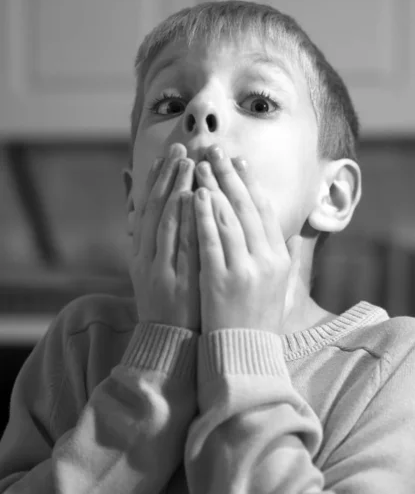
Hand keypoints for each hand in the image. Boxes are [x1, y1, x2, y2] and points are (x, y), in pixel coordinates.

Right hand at [130, 143, 199, 331]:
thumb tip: (174, 214)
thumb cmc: (172, 308)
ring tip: (186, 162)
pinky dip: (184, 219)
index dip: (158, 181)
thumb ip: (165, 246)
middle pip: (156, 209)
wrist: (170, 346)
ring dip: (175, 189)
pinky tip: (191, 197)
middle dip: (167, 176)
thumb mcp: (159, 274)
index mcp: (143, 254)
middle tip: (179, 148)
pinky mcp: (174, 281)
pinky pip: (179, 245)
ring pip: (165, 221)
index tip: (168, 156)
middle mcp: (147, 257)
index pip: (150, 210)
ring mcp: (159, 269)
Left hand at [193, 146, 302, 334]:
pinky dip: (203, 216)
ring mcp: (244, 270)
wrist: (244, 355)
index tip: (240, 162)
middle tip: (217, 150)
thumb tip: (274, 229)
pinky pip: (211, 241)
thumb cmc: (256, 319)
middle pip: (247, 208)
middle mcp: (266, 260)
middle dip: (231, 176)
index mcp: (279, 259)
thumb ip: (274, 255)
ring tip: (202, 165)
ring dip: (214, 188)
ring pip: (229, 219)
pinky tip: (195, 196)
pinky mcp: (220, 280)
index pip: (266, 212)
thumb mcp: (275, 286)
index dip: (251, 184)